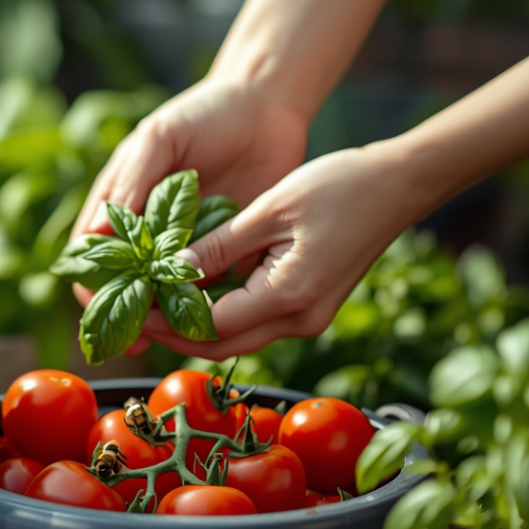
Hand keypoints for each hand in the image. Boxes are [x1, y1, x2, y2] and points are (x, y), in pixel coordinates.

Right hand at [70, 76, 310, 352]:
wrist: (268, 105)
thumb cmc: (204, 113)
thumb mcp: (160, 137)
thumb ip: (131, 181)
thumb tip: (95, 233)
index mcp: (120, 204)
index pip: (90, 257)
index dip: (90, 286)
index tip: (100, 309)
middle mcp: (148, 231)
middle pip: (125, 285)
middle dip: (127, 315)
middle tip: (138, 339)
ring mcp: (186, 244)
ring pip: (165, 294)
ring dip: (166, 316)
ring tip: (174, 335)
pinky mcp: (225, 250)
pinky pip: (211, 288)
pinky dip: (206, 306)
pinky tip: (211, 319)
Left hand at [142, 143, 423, 358]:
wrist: (398, 185)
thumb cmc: (338, 187)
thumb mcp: (267, 211)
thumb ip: (217, 246)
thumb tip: (171, 271)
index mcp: (288, 297)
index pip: (210, 327)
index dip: (165, 320)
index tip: (130, 304)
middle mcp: (300, 320)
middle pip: (221, 343)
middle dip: (173, 332)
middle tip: (133, 310)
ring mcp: (308, 318)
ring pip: (237, 336)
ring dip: (195, 324)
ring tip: (153, 301)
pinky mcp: (309, 307)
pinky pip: (255, 320)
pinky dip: (221, 312)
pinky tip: (192, 291)